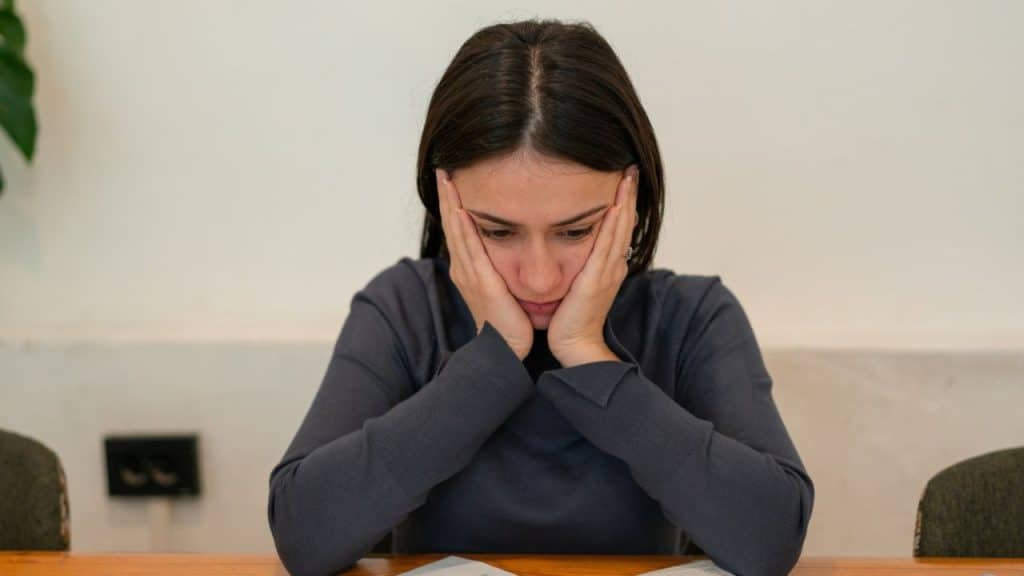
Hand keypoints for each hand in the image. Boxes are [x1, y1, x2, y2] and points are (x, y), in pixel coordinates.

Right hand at [435, 168, 534, 359]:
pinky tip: (459, 209)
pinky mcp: (480, 283)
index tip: (451, 177)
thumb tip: (513, 244)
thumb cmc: (512, 322)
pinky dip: (463, 227)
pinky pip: (469, 249)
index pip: (459, 227)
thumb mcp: (503, 286)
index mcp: (469, 268)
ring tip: (446, 179)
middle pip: (451, 224)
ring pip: (456, 231)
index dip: (453, 202)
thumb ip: (502, 266)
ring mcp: (469, 275)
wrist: (509, 349)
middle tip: (442, 168)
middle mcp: (463, 269)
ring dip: (450, 203)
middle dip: (446, 195)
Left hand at [547, 164, 638, 365]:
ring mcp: (607, 272)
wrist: (574, 344)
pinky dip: (612, 224)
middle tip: (631, 167)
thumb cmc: (571, 317)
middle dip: (628, 193)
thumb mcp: (579, 283)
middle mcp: (613, 265)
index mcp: (609, 265)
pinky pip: (606, 245)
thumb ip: (581, 263)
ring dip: (624, 201)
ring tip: (627, 177)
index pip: (619, 225)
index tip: (624, 176)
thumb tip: (575, 243)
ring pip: (619, 229)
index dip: (624, 200)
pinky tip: (614, 206)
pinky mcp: (596, 280)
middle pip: (625, 222)